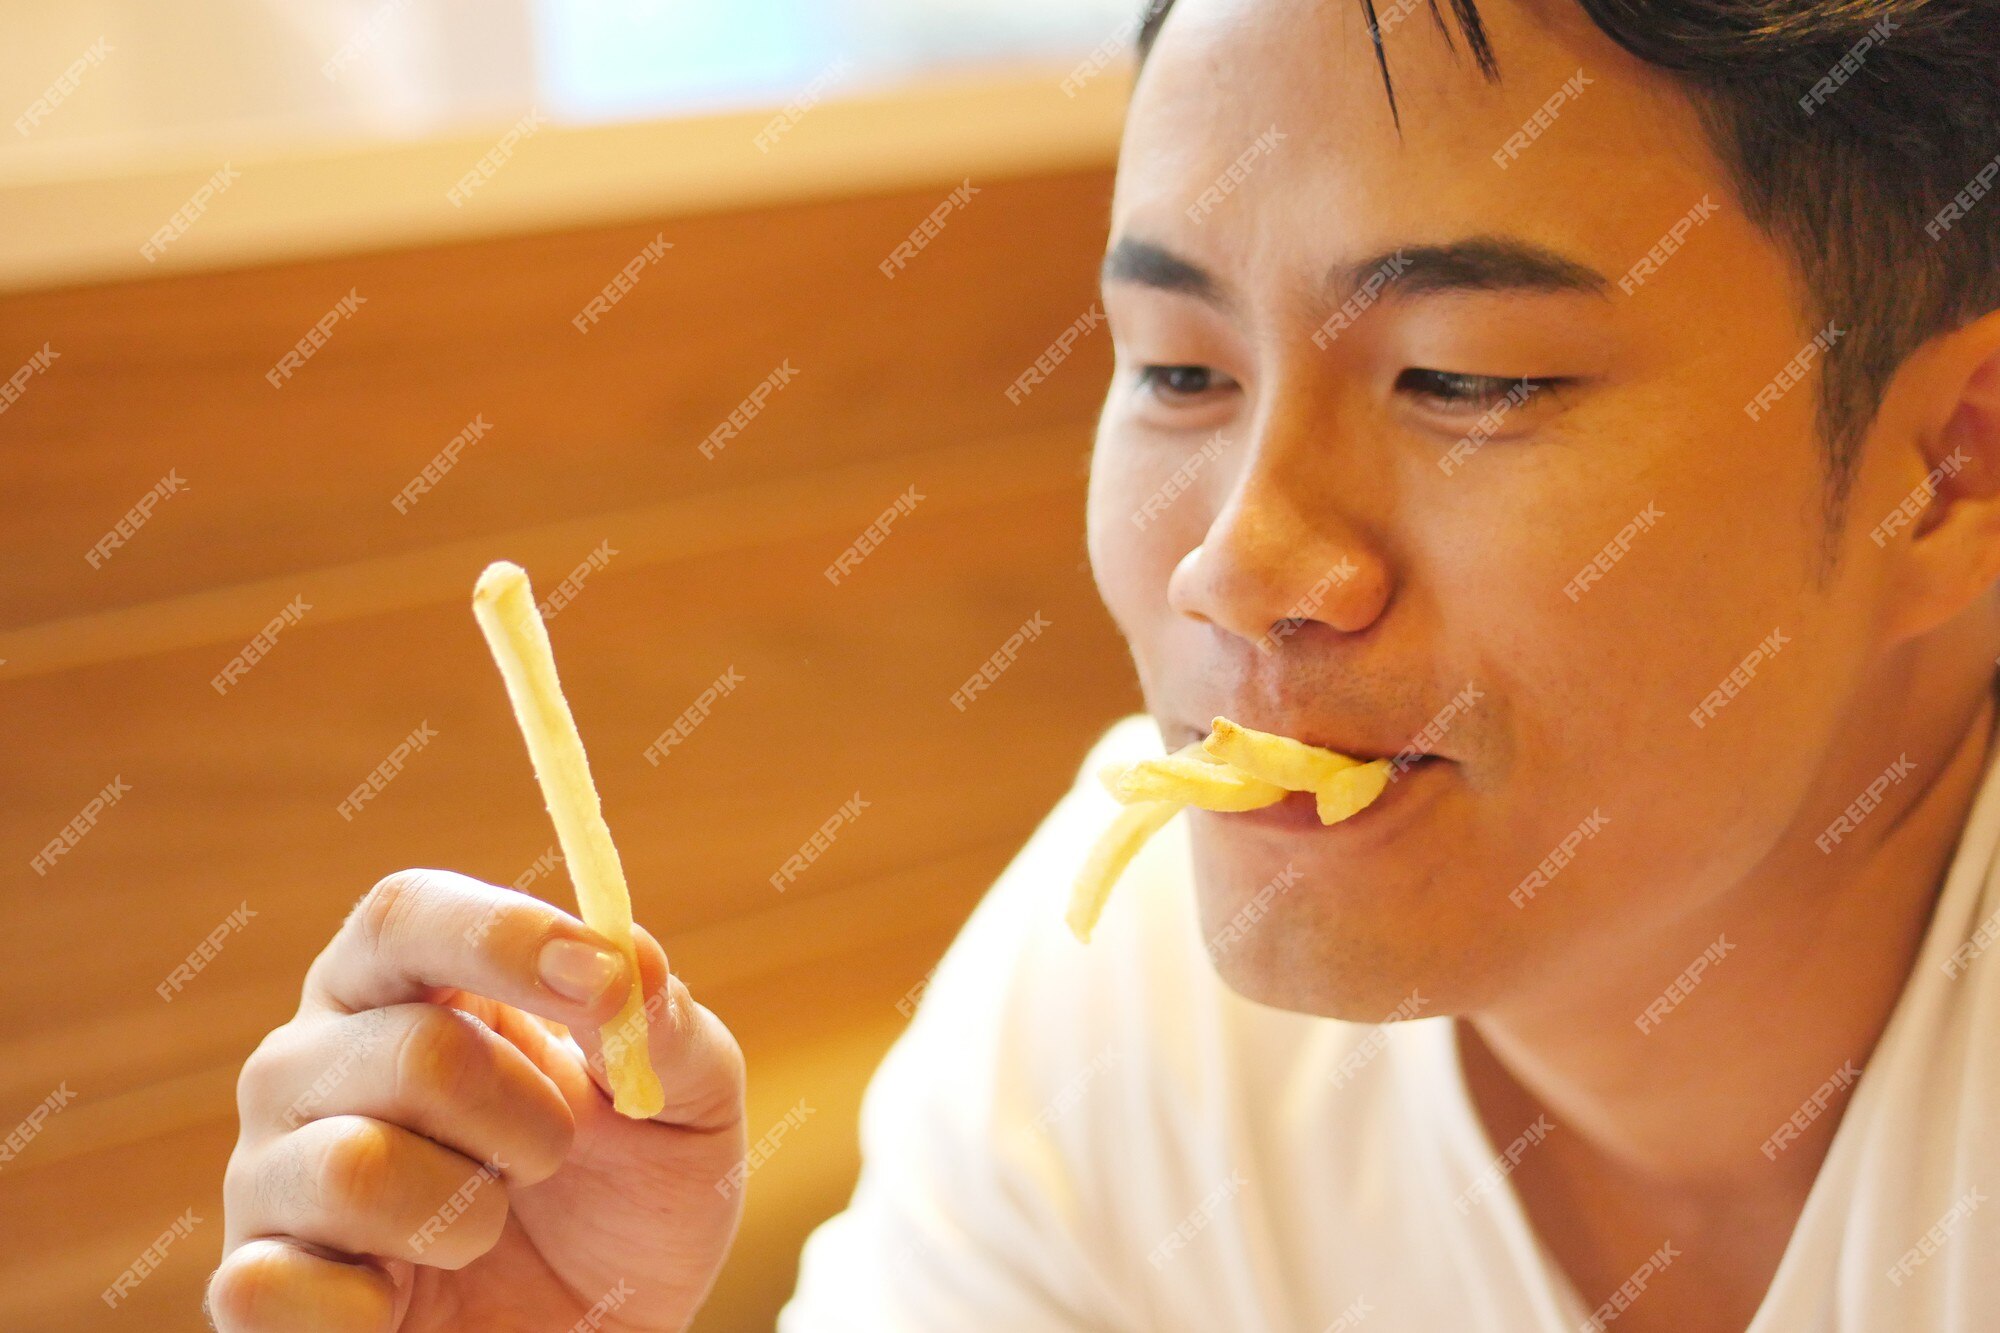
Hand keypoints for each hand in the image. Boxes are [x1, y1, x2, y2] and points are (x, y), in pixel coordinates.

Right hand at [208, 869, 746, 1330]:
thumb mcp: (688, 1112)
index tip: (601, 979)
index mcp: (407, 987)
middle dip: (525, 1118)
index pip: (407, 914)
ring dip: (467, 1216)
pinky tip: (400, 1302)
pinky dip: (370, 1306)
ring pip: (354, 1169)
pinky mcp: (255, 1288)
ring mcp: (271, 1176)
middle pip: (411, 1050)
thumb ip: (669, 1032)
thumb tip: (632, 964)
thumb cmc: (627, 1204)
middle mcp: (314, 1062)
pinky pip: (271, 1284)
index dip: (502, 937)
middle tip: (551, 1158)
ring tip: (487, 1229)